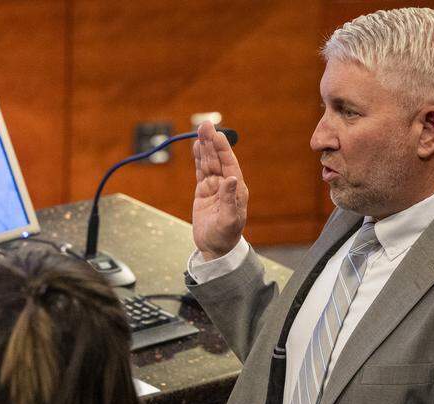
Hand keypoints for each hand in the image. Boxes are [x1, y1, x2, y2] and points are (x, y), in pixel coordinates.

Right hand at [191, 120, 248, 260]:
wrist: (215, 248)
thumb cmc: (225, 237)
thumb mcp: (228, 220)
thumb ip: (229, 200)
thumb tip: (232, 179)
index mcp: (237, 189)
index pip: (229, 163)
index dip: (222, 148)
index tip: (216, 134)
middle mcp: (227, 184)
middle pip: (218, 159)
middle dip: (211, 142)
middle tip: (204, 124)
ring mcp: (215, 186)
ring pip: (209, 162)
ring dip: (205, 146)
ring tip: (199, 130)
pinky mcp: (204, 191)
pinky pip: (201, 171)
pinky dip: (199, 158)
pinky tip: (197, 146)